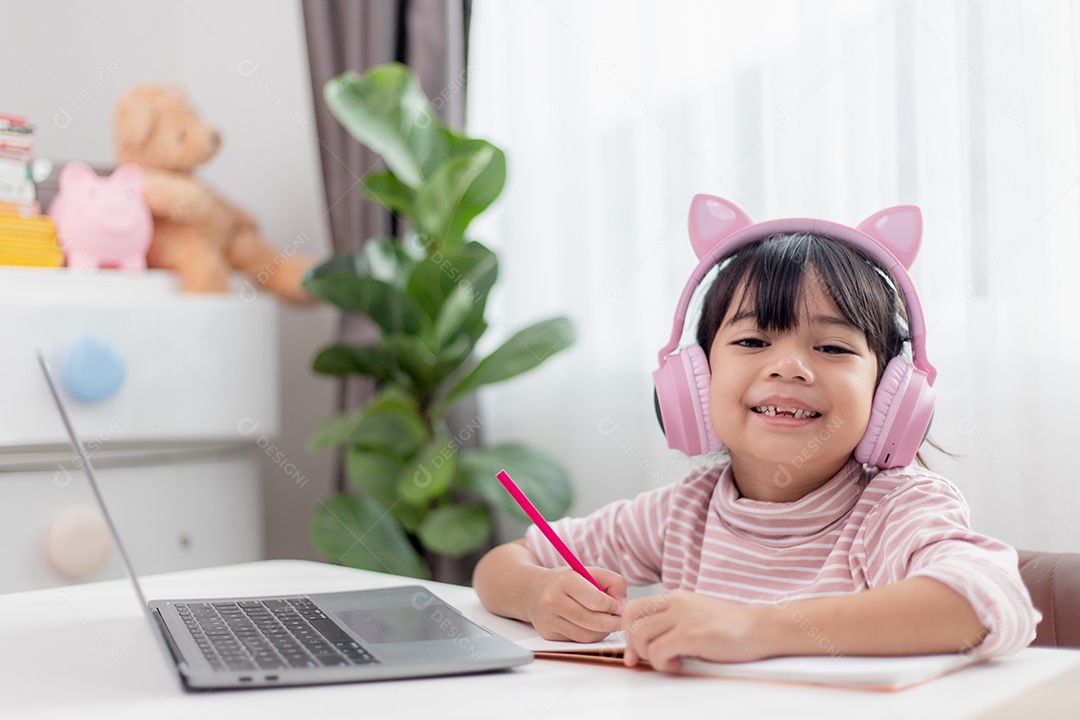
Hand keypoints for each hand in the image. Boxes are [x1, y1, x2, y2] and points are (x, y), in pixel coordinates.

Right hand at [525, 567, 625, 642]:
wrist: (534, 591)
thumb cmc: (566, 581)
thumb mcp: (589, 571)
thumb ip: (612, 582)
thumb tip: (622, 604)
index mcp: (564, 580)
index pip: (595, 600)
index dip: (612, 606)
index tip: (619, 607)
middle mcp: (552, 600)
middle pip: (591, 620)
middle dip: (612, 623)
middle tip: (620, 620)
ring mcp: (548, 619)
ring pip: (586, 634)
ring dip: (602, 631)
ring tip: (607, 622)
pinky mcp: (548, 633)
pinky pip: (577, 640)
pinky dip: (590, 636)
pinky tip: (593, 627)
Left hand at [621, 590, 767, 671]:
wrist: (760, 628)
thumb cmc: (730, 628)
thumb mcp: (695, 615)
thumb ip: (672, 622)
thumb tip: (645, 643)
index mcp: (675, 597)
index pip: (633, 607)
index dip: (628, 630)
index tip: (635, 649)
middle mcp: (675, 602)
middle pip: (630, 618)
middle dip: (632, 642)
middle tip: (646, 657)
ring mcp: (683, 617)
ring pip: (639, 635)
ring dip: (647, 655)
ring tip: (668, 660)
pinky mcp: (691, 635)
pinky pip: (657, 651)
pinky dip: (662, 663)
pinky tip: (678, 664)